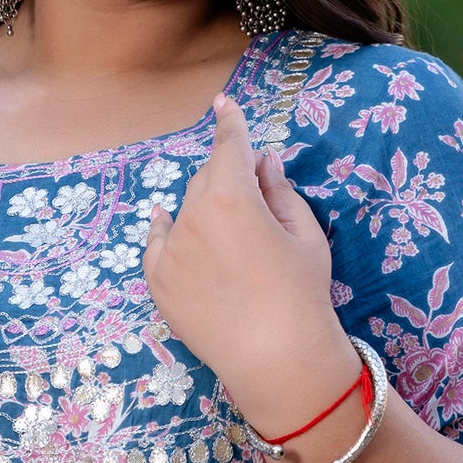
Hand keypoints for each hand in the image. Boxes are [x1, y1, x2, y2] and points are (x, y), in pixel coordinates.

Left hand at [142, 93, 353, 430]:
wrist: (276, 359)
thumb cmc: (302, 293)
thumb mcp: (305, 235)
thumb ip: (280, 191)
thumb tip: (264, 162)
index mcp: (232, 196)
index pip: (230, 146)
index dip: (230, 122)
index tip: (225, 103)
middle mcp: (192, 215)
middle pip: (207, 179)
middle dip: (227, 179)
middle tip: (253, 204)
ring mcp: (170, 249)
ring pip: (185, 211)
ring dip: (204, 210)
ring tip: (231, 242)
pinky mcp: (157, 280)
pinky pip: (158, 242)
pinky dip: (167, 230)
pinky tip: (169, 222)